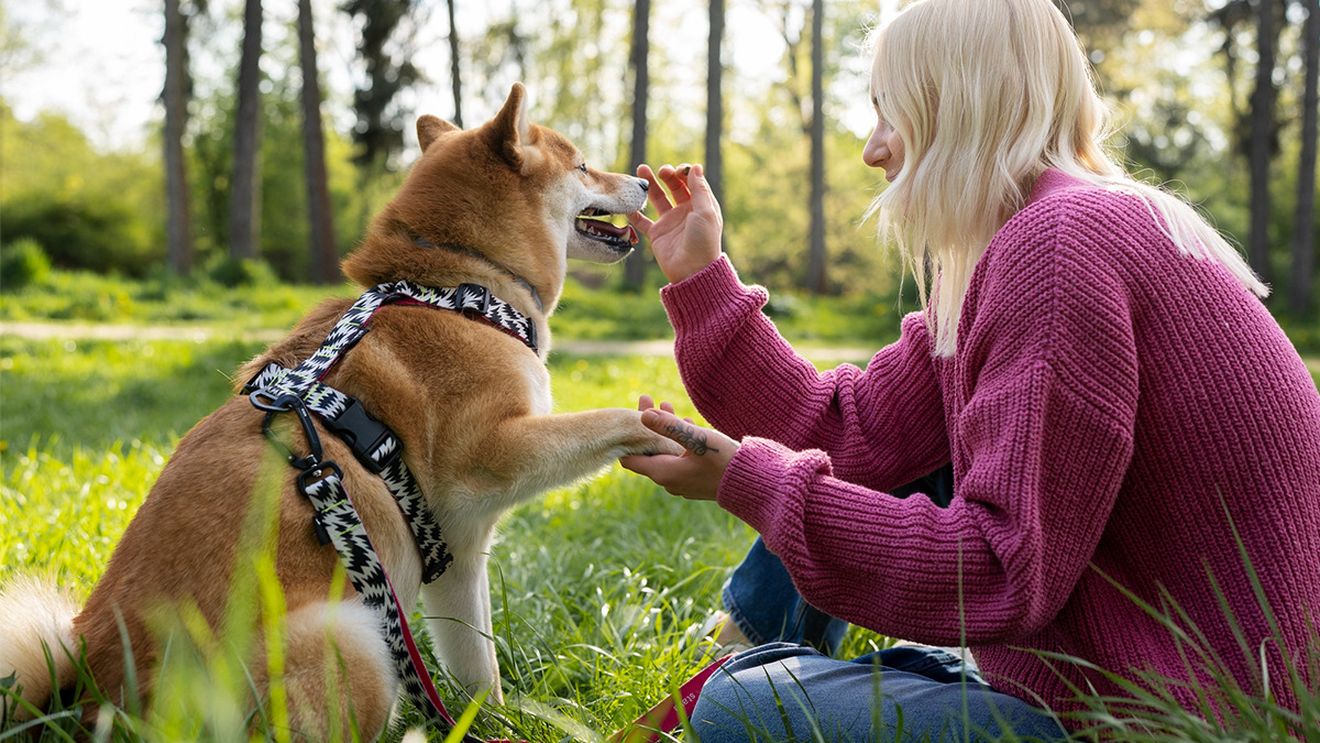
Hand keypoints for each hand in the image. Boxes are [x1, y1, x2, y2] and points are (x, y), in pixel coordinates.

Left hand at [619, 395, 737, 500]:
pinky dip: (678, 439)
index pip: (630, 458)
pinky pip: (680, 457)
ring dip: (664, 429)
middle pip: (648, 451)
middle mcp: (669, 481)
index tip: (630, 413)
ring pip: (665, 452)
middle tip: (648, 398)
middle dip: (647, 424)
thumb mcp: (697, 439)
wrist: (754, 484)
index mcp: (664, 472)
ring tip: (665, 404)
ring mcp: (683, 482)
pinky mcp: (696, 479)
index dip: (628, 435)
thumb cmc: (725, 461)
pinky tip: (685, 421)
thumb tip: (643, 415)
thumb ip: (670, 426)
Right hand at [627, 163, 723, 283]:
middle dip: (667, 176)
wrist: (692, 270)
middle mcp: (685, 212)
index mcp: (701, 205)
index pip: (691, 182)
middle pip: (674, 187)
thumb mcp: (706, 212)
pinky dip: (634, 212)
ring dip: (649, 184)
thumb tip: (695, 167)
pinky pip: (642, 220)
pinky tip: (628, 201)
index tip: (677, 170)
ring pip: (657, 198)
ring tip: (641, 169)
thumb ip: (699, 189)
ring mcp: (670, 222)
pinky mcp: (657, 234)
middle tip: (661, 171)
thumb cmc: (704, 241)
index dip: (684, 173)